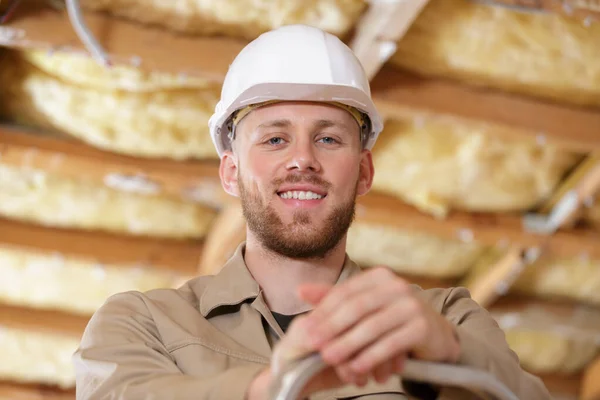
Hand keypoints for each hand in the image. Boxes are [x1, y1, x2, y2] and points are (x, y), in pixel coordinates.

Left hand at [269, 267, 460, 395]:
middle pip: (356, 308)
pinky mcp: (422, 326)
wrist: (435, 334)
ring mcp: (411, 304)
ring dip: (348, 344)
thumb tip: (300, 291)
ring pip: (372, 326)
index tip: (306, 329)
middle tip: (312, 344)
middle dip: (331, 327)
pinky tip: (357, 367)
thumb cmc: (392, 319)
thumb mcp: (364, 304)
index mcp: (378, 277)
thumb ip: (333, 298)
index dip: (323, 311)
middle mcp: (396, 286)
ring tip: (330, 358)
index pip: (345, 292)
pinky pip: (391, 343)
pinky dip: (372, 356)